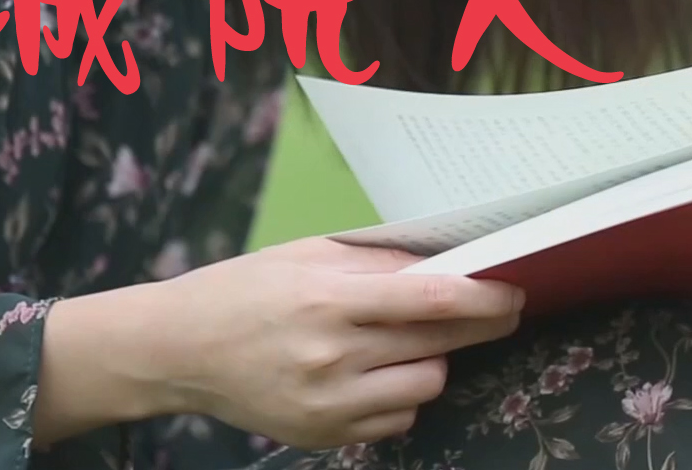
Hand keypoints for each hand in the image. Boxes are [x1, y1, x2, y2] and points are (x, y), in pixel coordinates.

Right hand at [150, 237, 523, 449]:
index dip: (483, 297)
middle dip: (478, 325)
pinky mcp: (323, 436)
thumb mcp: (306, 255)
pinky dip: (400, 397)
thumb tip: (445, 266)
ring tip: (405, 342)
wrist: (178, 351)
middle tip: (499, 310)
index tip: (514, 291)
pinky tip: (374, 374)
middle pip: (438, 344)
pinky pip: (397, 421)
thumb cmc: (243, 290)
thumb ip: (377, 263)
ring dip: (431, 361)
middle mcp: (332, 356)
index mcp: (328, 300)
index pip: (430, 300)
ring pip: (426, 386)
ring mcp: (328, 404)